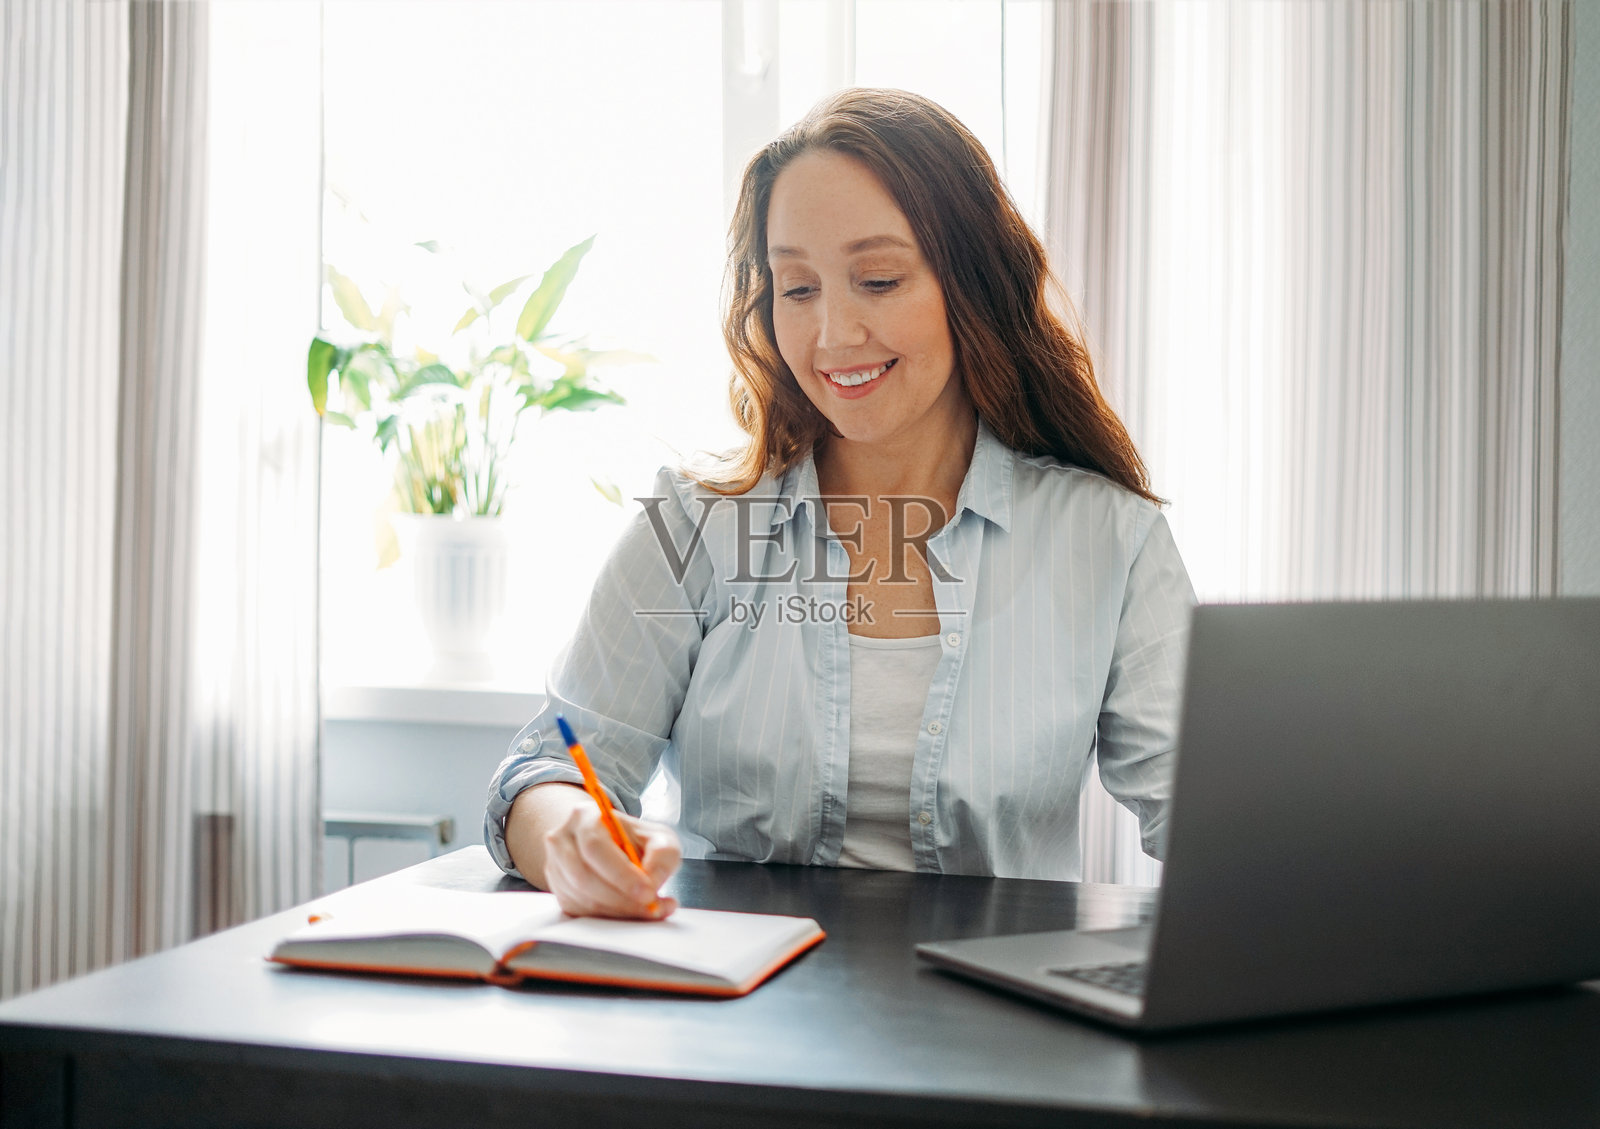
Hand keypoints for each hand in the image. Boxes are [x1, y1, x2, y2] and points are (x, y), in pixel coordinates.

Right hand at [541, 804, 681, 919]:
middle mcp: (563, 840)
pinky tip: (631, 911)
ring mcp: (557, 867)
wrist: (615, 848)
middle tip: (650, 906)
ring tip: (648, 909)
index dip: (621, 874)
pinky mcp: (560, 892)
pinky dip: (609, 916)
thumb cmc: (635, 841)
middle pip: (584, 876)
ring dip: (618, 910)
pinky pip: (581, 911)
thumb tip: (652, 881)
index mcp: (585, 816)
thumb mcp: (660, 838)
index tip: (647, 892)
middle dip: (621, 898)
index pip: (595, 847)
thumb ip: (663, 854)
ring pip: (582, 898)